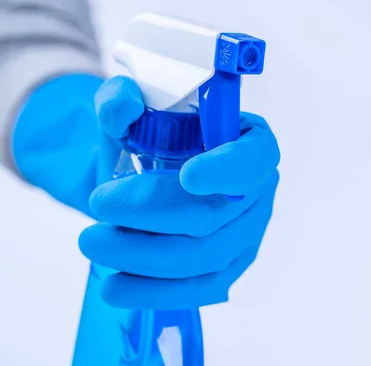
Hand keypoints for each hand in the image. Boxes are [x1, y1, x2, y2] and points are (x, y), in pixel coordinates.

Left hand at [78, 76, 279, 309]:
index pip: (254, 158)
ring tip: (92, 242)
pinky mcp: (228, 269)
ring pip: (205, 256)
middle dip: (153, 213)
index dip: (228, 169)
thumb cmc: (149, 141)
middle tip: (98, 204)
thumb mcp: (131, 111)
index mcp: (249, 143)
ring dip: (144, 255)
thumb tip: (121, 111)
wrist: (142, 183)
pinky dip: (156, 292)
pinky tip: (117, 287)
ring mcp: (248, 235)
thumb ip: (121, 98)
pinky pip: (200, 289)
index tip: (188, 176)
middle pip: (217, 214)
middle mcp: (257, 192)